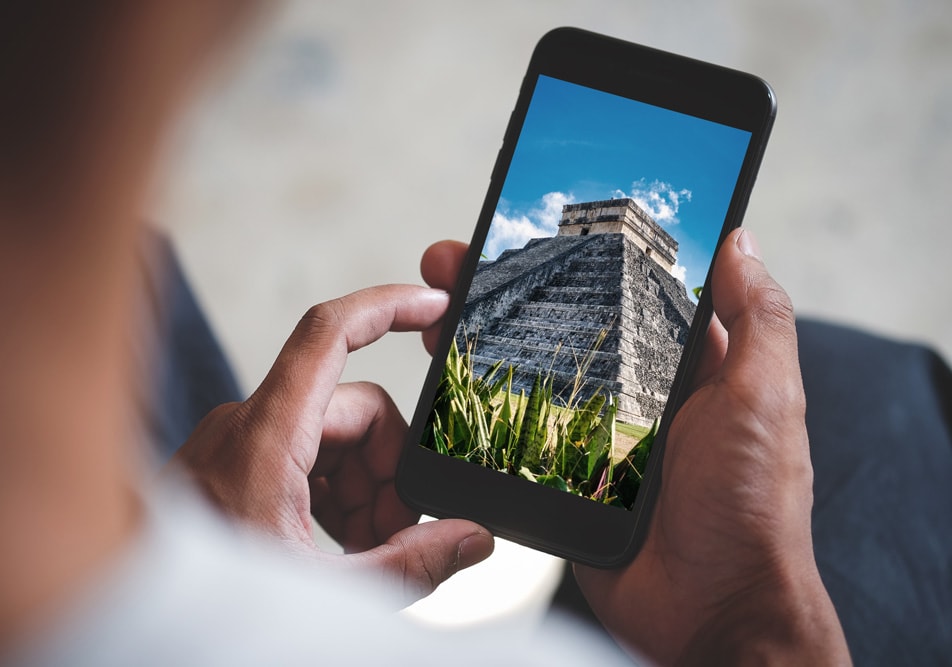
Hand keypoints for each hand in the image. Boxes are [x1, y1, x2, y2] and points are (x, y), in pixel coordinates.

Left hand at [170, 284, 493, 604]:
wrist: (122, 610)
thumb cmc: (201, 607)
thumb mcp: (325, 590)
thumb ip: (410, 564)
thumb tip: (473, 538)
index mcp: (266, 437)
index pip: (330, 333)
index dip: (388, 307)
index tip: (434, 306)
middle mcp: (248, 425)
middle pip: (353, 411)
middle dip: (389, 471)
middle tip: (393, 535)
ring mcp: (238, 443)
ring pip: (333, 437)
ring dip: (362, 489)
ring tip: (361, 552)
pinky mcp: (234, 464)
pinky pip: (305, 456)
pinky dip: (332, 494)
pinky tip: (335, 544)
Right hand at [421, 235, 849, 664]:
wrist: (710, 612)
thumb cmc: (752, 509)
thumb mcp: (765, 398)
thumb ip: (758, 319)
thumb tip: (741, 242)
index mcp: (691, 369)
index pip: (633, 291)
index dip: (587, 255)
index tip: (540, 224)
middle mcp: (641, 395)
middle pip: (567, 323)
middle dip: (513, 287)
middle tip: (462, 258)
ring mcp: (598, 434)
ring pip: (535, 370)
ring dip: (486, 335)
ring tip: (439, 305)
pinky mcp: (566, 474)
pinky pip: (523, 428)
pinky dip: (485, 401)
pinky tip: (449, 372)